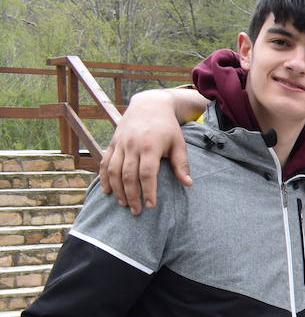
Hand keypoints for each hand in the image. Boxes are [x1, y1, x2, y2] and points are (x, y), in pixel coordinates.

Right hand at [100, 89, 195, 213]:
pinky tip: (106, 191)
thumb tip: (188, 184)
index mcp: (150, 147)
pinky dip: (103, 177)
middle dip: (132, 195)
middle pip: (128, 175)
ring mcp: (120, 144)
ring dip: (117, 189)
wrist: (149, 105)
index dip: (148, 191)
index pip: (147, 173)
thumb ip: (181, 164)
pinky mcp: (113, 143)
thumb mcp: (179, 143)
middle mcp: (132, 146)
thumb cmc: (168, 127)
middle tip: (136, 211)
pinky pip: (104, 162)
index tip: (151, 206)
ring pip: (113, 170)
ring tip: (123, 204)